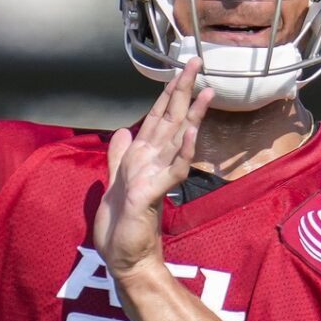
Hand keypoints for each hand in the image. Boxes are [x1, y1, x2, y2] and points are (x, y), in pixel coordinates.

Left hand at [95, 59, 211, 279]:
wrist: (123, 257)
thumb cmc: (121, 226)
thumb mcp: (114, 183)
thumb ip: (119, 156)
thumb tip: (123, 131)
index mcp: (143, 158)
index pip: (158, 117)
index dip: (168, 93)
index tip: (180, 70)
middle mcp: (154, 163)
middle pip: (171, 120)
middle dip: (183, 91)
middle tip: (197, 63)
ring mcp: (156, 177)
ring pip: (177, 140)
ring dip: (191, 116)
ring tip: (206, 92)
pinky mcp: (153, 194)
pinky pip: (173, 170)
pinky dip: (183, 152)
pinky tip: (191, 134)